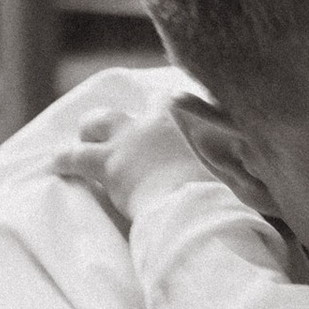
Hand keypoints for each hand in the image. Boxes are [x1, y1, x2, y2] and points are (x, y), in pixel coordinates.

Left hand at [53, 92, 226, 229]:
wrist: (189, 207)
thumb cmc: (211, 196)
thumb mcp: (225, 175)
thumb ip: (232, 168)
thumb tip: (255, 175)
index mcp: (179, 125)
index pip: (166, 101)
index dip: (161, 105)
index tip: (160, 107)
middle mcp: (149, 125)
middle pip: (122, 111)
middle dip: (111, 122)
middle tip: (108, 134)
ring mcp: (125, 141)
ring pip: (95, 123)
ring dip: (87, 133)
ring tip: (79, 145)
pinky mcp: (105, 163)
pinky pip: (74, 156)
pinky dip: (62, 159)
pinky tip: (54, 164)